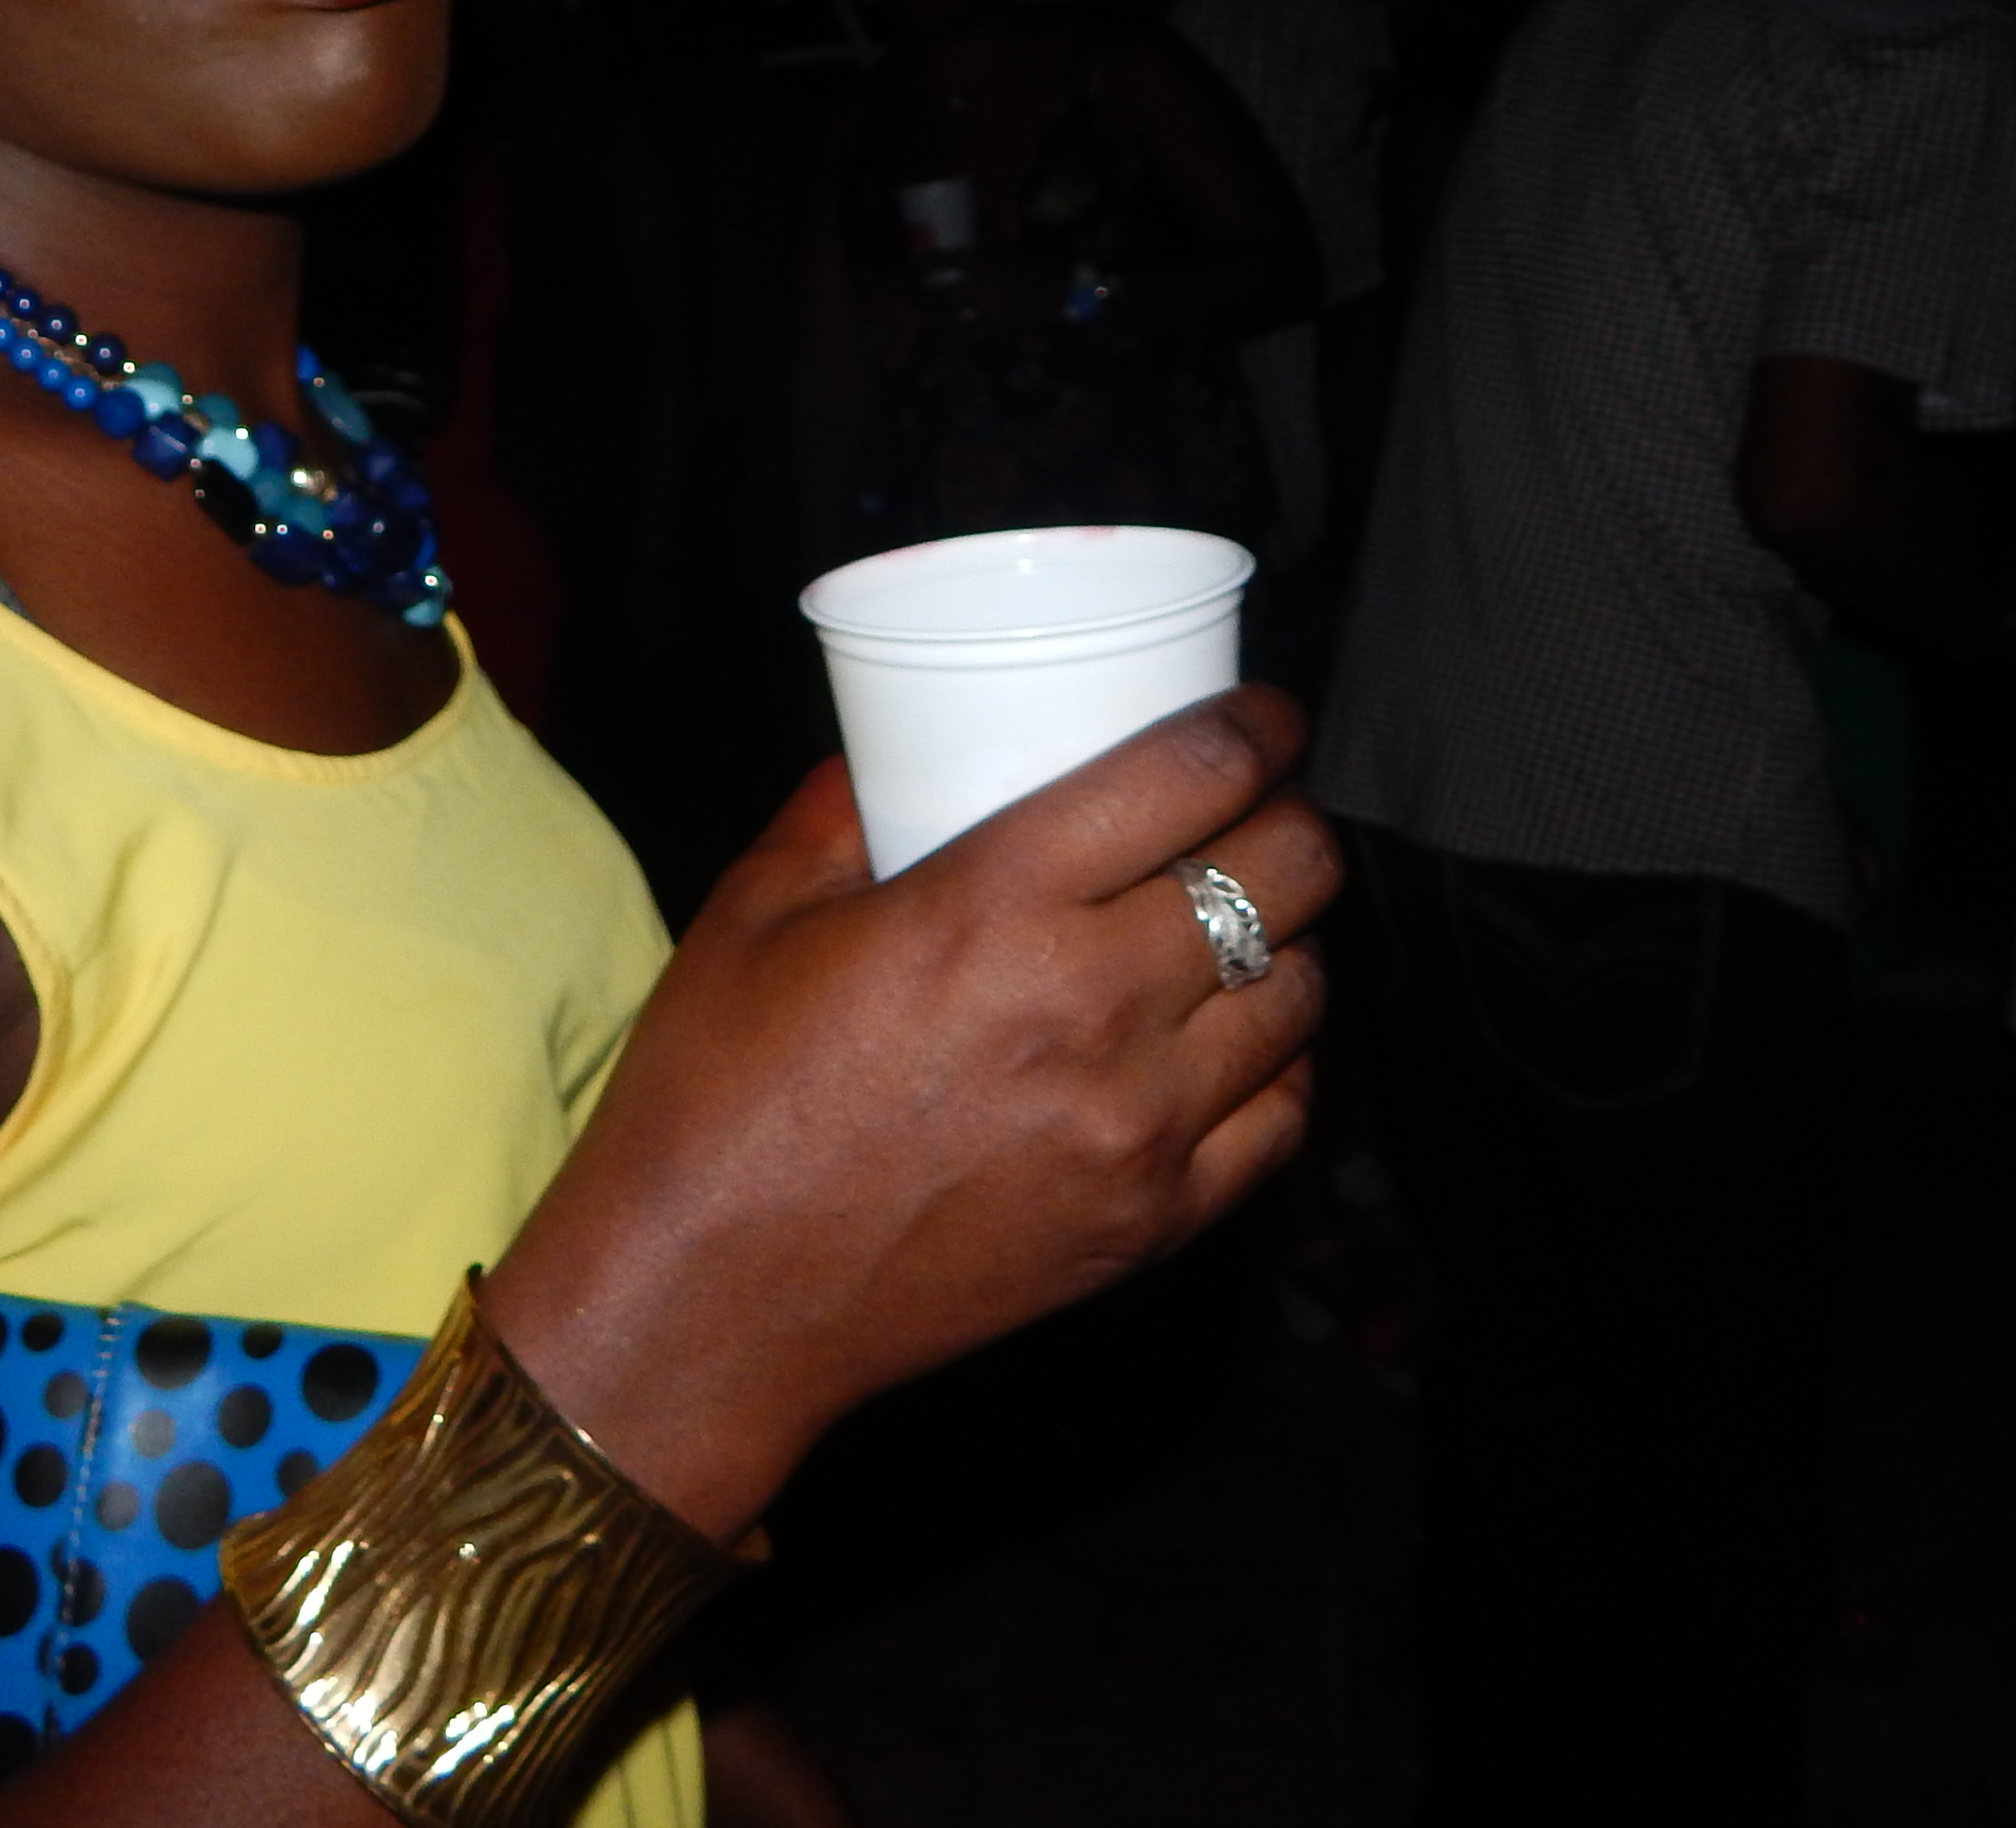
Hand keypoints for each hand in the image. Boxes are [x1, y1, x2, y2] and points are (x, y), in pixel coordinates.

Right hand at [487, 689, 1333, 1538]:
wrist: (713, 1298)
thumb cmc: (718, 1098)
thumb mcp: (757, 909)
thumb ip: (844, 809)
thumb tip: (904, 751)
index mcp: (994, 905)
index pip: (1195, 775)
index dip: (1255, 727)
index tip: (1259, 716)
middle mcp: (1091, 1004)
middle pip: (1287, 873)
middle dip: (1288, 820)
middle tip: (1255, 812)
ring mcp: (1136, 1125)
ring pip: (1301, 993)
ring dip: (1289, 939)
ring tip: (1241, 924)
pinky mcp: (1150, 1222)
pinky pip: (1283, 1119)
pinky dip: (1279, 1064)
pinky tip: (1232, 1041)